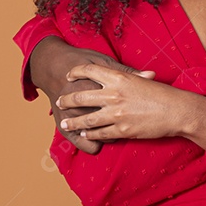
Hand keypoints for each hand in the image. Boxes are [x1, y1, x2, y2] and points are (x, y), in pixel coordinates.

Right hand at [29, 37, 154, 153]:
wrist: (54, 66)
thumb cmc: (83, 61)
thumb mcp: (105, 61)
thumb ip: (126, 71)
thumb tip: (151, 75)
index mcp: (94, 85)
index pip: (119, 105)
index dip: (134, 112)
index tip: (142, 112)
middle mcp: (81, 101)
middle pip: (106, 122)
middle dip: (122, 125)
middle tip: (131, 123)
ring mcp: (70, 114)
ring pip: (95, 134)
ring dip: (109, 135)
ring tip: (116, 130)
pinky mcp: (62, 124)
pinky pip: (80, 143)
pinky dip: (91, 144)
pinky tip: (98, 140)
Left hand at [57, 64, 188, 140]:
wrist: (176, 111)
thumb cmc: (162, 94)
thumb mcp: (143, 80)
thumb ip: (129, 77)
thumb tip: (119, 74)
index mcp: (119, 78)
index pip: (90, 71)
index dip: (77, 72)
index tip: (69, 76)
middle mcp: (114, 95)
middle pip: (81, 97)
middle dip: (67, 100)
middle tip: (60, 102)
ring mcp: (116, 114)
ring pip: (86, 119)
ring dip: (74, 121)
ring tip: (66, 122)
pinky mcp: (121, 130)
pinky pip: (100, 133)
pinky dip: (90, 133)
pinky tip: (85, 133)